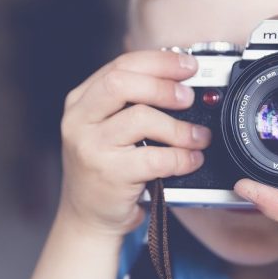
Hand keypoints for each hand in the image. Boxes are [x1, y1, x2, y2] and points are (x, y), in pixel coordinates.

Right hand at [59, 51, 211, 237]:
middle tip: (189, 97)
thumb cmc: (103, 169)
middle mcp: (80, 121)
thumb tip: (178, 80)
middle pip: (122, 83)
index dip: (158, 61)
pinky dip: (181, 157)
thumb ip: (130, 102)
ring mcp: (91, 148)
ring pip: (141, 118)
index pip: (120, 65)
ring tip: (197, 136)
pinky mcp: (109, 174)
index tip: (187, 65)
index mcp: (80, 101)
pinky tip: (191, 159)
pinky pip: (155, 158)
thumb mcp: (105, 128)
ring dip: (179, 127)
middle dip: (164, 85)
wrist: (87, 217)